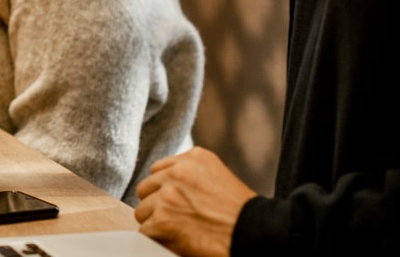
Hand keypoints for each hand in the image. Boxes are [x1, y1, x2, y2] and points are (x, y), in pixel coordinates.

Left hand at [135, 146, 255, 256]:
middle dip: (156, 204)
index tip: (176, 203)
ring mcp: (168, 195)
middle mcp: (178, 171)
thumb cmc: (244, 215)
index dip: (165, 190)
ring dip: (156, 223)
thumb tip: (165, 187)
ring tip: (178, 233)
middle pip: (147, 188)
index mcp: (194, 157)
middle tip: (175, 220)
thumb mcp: (219, 179)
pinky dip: (157, 240)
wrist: (256, 235)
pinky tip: (175, 242)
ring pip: (142, 210)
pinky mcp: (163, 219)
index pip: (160, 170)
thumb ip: (192, 176)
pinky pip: (145, 230)